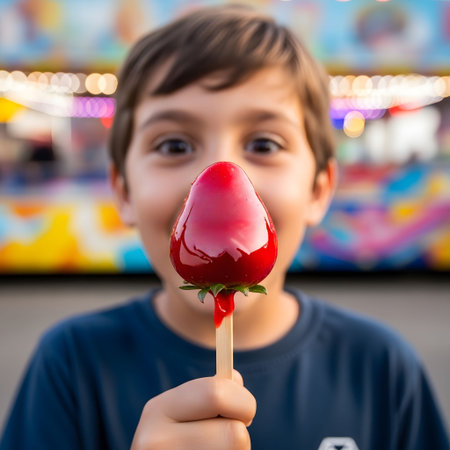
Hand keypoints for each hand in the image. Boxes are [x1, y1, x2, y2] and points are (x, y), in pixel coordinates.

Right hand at [131, 370, 255, 449]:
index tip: (245, 411)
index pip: (216, 393)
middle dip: (241, 435)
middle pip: (234, 434)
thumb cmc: (182, 440)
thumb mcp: (186, 410)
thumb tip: (235, 380)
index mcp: (157, 410)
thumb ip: (211, 392)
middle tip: (230, 438)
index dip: (243, 401)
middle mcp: (154, 443)